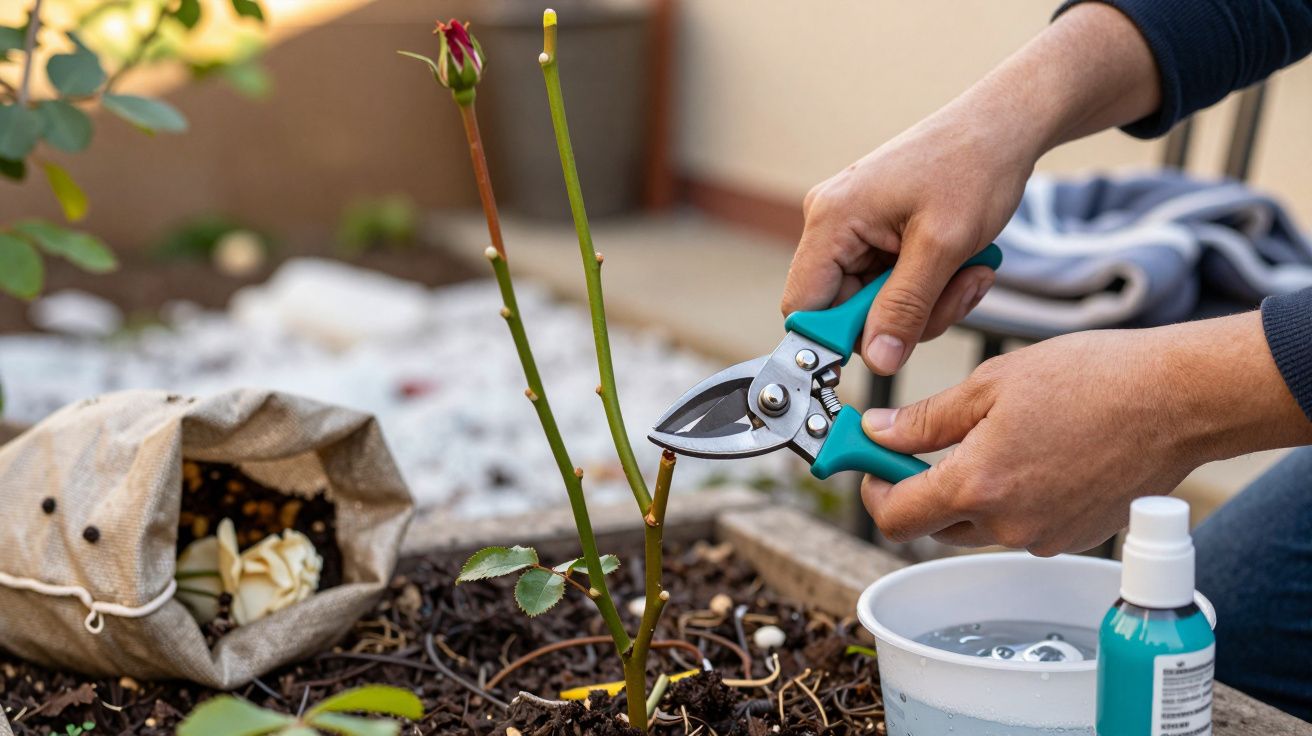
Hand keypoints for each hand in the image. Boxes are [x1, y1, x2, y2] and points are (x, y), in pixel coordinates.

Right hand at [780, 112, 1023, 374]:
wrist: (1001, 125)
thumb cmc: (974, 166)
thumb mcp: (944, 246)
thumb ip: (905, 308)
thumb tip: (877, 360)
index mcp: (831, 219)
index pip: (803, 307)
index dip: (836, 339)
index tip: (886, 348)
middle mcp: (830, 222)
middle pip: (844, 311)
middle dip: (903, 317)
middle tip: (954, 295)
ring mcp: (853, 226)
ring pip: (874, 303)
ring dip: (926, 303)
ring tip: (967, 272)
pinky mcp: (875, 230)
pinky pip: (890, 283)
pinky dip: (928, 286)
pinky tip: (960, 264)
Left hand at [858, 313, 1311, 554]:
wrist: (1177, 401)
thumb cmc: (1091, 380)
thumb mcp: (991, 385)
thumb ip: (925, 419)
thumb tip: (877, 433)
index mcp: (977, 486)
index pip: (894, 519)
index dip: (874, 490)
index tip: (873, 463)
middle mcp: (1008, 525)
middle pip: (932, 526)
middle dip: (919, 488)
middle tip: (924, 443)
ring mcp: (1043, 538)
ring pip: (977, 527)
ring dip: (966, 494)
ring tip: (991, 438)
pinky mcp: (1073, 538)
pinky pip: (1020, 526)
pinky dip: (1011, 499)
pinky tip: (1033, 454)